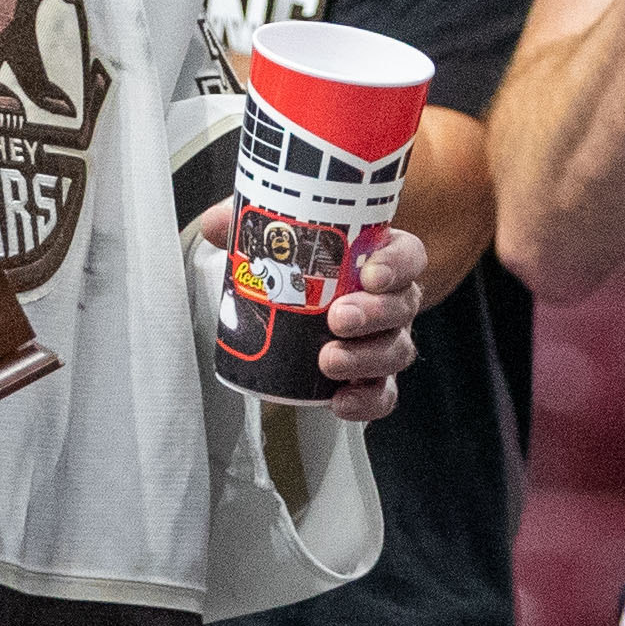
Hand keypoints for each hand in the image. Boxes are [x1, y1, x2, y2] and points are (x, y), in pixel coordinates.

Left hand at [198, 204, 425, 422]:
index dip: (396, 264)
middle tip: (340, 317)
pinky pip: (383, 393)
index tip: (371, 272)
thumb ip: (255, 229)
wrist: (303, 314)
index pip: (406, 255)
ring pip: (397, 349)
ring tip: (330, 359)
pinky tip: (341, 401)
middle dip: (375, 313)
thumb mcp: (283, 243)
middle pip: (403, 304)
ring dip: (366, 357)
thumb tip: (217, 224)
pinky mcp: (374, 379)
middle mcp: (392, 301)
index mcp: (379, 261)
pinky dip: (366, 400)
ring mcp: (386, 341)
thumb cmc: (305, 273)